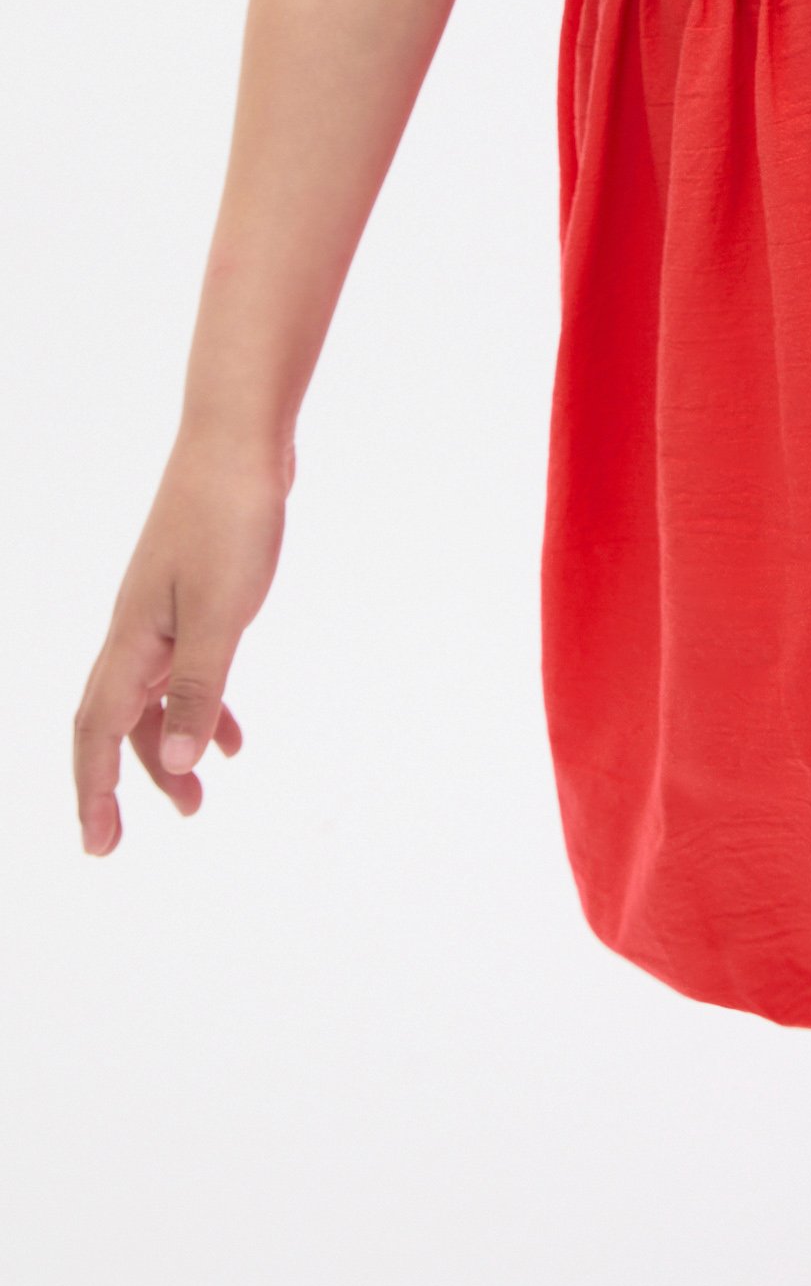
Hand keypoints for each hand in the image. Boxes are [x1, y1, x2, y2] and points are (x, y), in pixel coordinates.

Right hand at [73, 429, 290, 854]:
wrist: (240, 439)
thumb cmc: (229, 518)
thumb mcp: (222, 614)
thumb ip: (199, 688)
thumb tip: (178, 765)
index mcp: (133, 640)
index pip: (97, 732)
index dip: (94, 791)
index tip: (98, 846)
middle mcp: (137, 629)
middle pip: (116, 721)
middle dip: (122, 780)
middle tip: (139, 834)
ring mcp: (162, 609)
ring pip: (152, 696)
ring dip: (169, 747)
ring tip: (198, 797)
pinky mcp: (192, 591)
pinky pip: (184, 667)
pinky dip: (200, 702)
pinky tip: (230, 730)